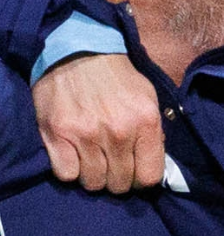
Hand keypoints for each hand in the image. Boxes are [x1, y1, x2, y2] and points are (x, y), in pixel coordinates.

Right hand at [33, 53, 164, 192]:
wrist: (78, 51)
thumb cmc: (117, 77)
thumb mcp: (148, 98)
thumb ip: (154, 131)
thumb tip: (154, 161)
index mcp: (145, 123)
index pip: (149, 177)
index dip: (142, 179)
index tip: (135, 172)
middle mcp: (117, 132)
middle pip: (120, 184)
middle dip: (118, 178)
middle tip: (112, 164)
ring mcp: (85, 135)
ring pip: (93, 183)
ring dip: (94, 175)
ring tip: (93, 159)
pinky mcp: (57, 135)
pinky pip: (66, 175)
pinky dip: (70, 170)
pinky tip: (74, 155)